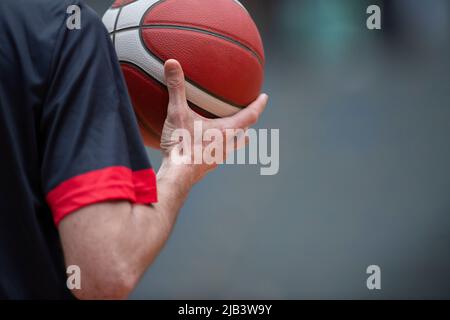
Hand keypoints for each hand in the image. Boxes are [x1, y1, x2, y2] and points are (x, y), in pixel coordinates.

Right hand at [159, 59, 267, 184]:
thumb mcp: (177, 113)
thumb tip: (171, 62)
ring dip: (238, 138)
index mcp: (226, 131)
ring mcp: (217, 158)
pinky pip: (218, 155)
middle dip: (249, 122)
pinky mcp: (206, 166)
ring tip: (242, 137)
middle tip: (252, 114)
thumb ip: (176, 87)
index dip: (258, 105)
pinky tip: (211, 150)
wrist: (177, 176)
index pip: (250, 115)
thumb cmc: (182, 145)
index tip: (265, 97)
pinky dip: (220, 148)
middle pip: (244, 131)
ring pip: (233, 146)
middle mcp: (226, 145)